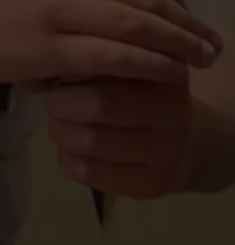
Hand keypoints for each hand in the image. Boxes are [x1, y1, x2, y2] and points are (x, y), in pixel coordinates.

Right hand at [0, 0, 221, 83]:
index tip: (198, 21)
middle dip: (186, 23)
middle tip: (214, 45)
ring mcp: (54, 8)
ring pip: (133, 25)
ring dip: (177, 45)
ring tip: (203, 61)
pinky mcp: (47, 46)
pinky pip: (111, 56)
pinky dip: (148, 65)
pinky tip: (171, 74)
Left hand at [37, 76, 192, 197]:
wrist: (185, 142)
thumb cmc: (141, 97)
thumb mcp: (128, 68)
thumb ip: (91, 62)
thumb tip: (39, 75)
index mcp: (167, 73)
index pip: (112, 64)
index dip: (74, 69)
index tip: (63, 73)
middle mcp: (174, 112)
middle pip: (99, 105)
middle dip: (62, 104)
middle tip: (56, 103)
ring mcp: (167, 152)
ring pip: (91, 142)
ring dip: (62, 133)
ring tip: (64, 127)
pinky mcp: (153, 183)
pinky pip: (91, 173)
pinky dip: (68, 160)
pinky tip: (73, 151)